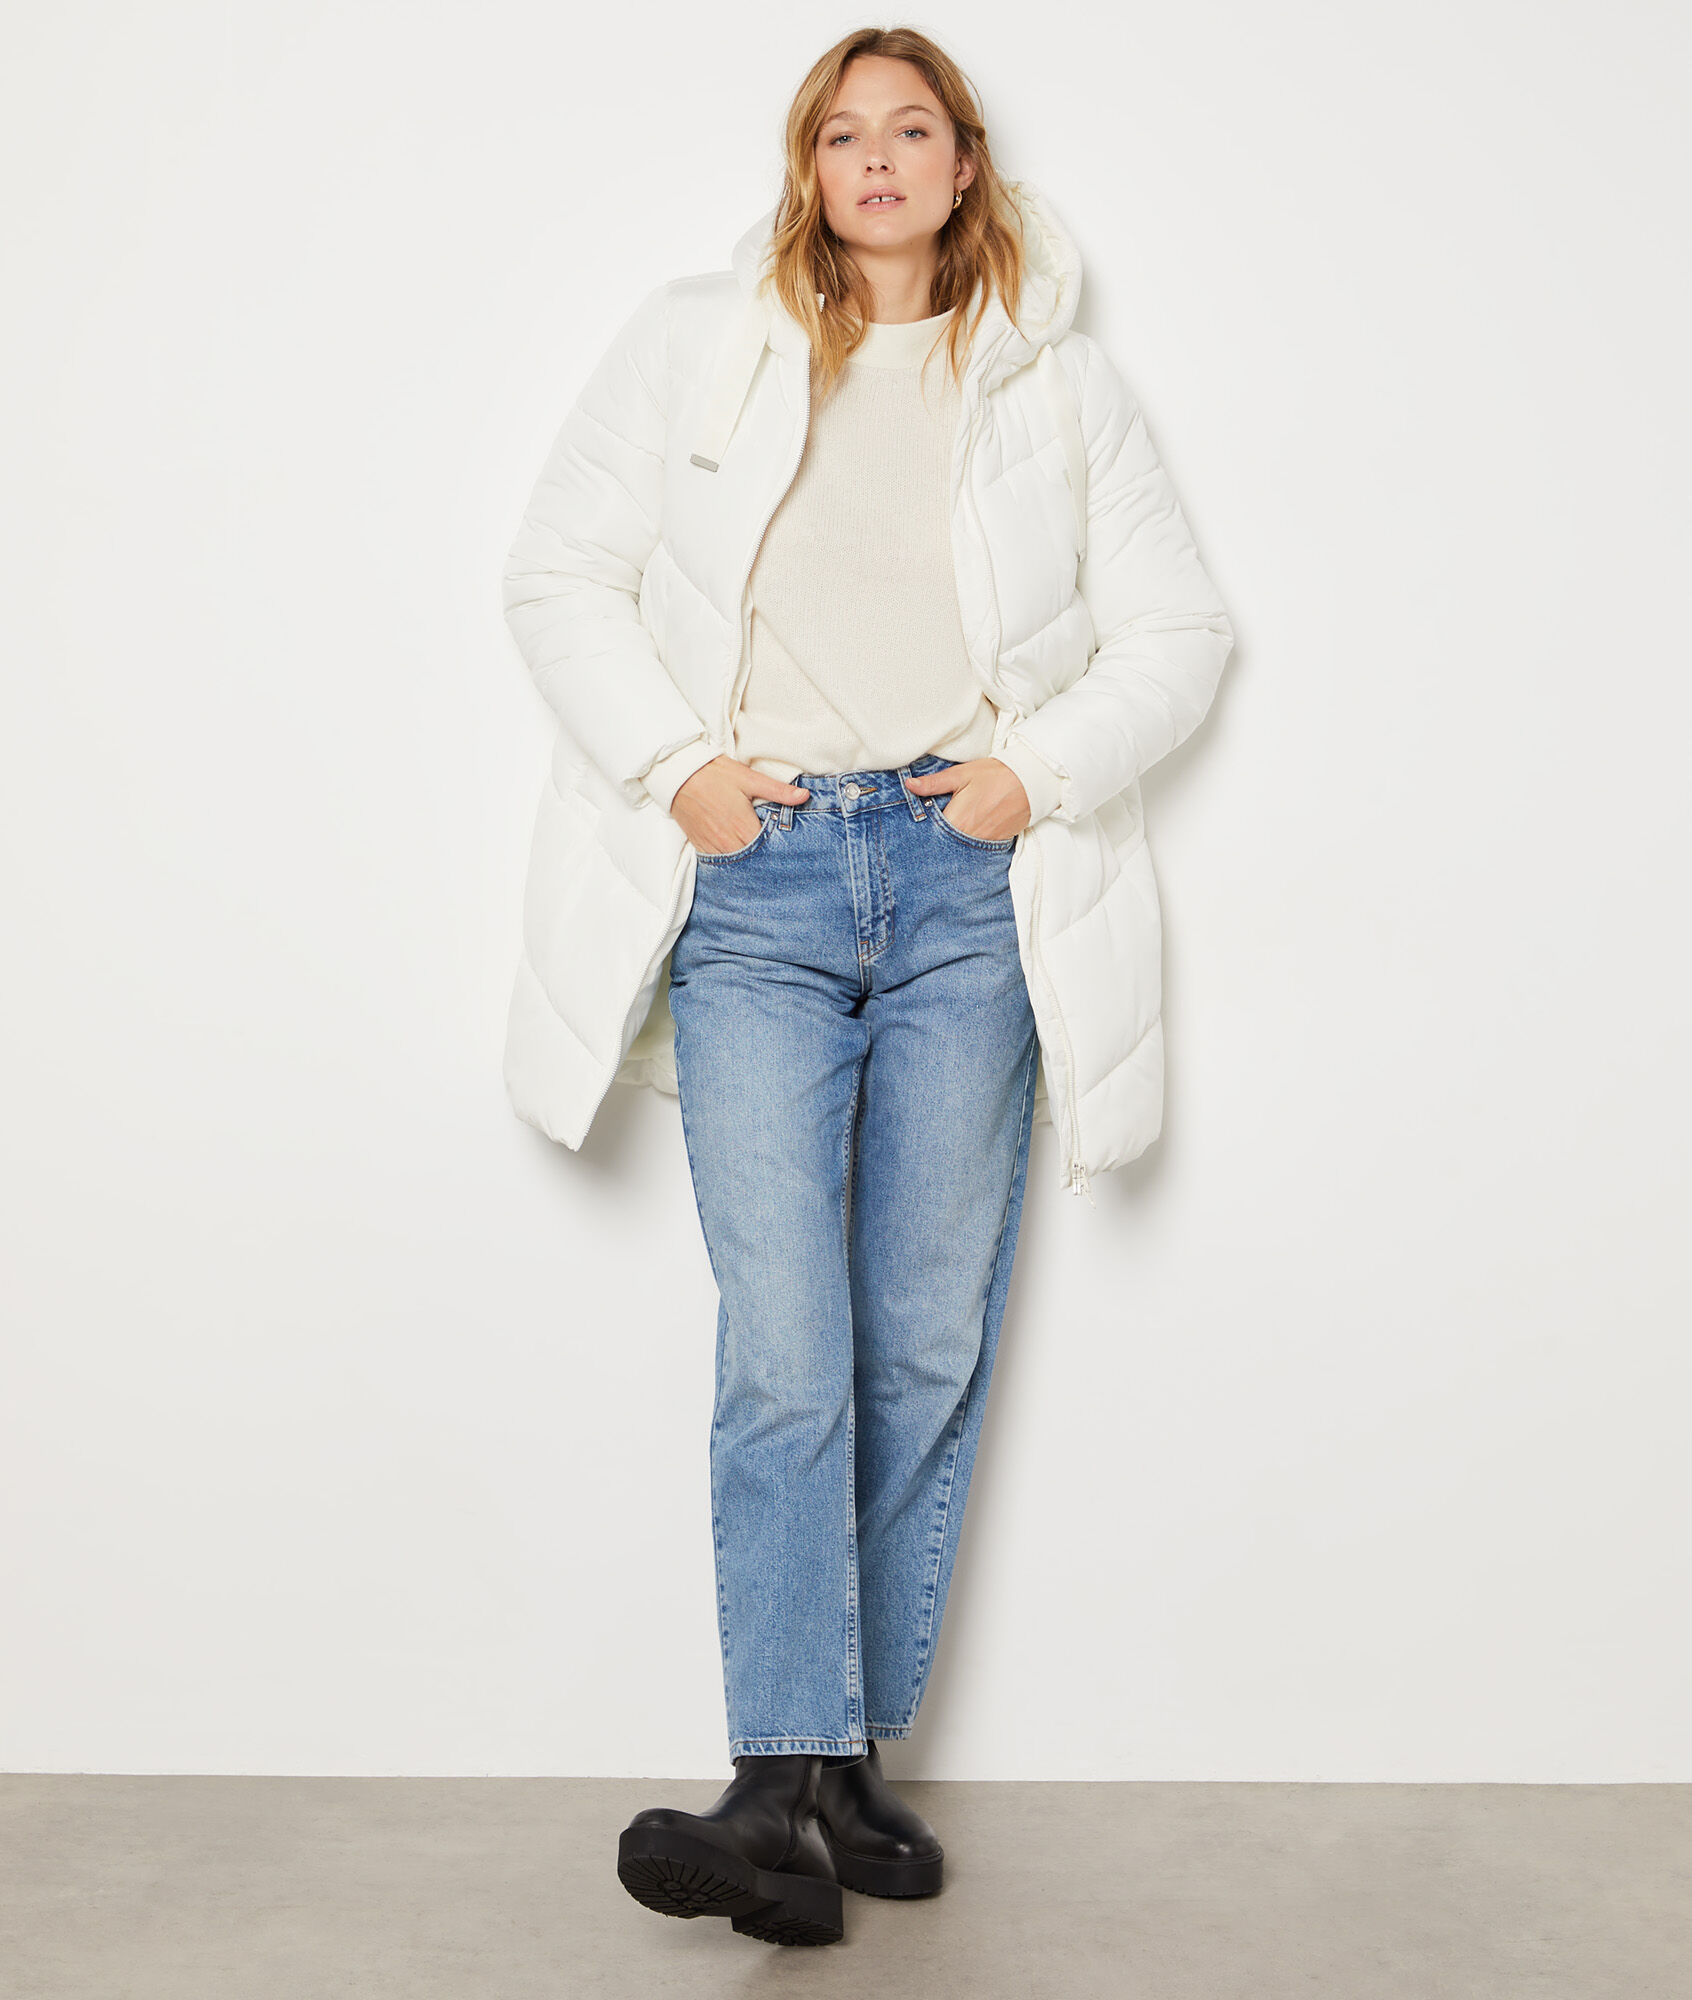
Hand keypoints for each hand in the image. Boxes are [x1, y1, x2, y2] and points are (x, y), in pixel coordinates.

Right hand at [672, 756, 810, 853]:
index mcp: (744, 827)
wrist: (677, 775)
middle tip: (778, 856)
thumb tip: (804, 796)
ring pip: (736, 865)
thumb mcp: (749, 778)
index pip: (769, 850)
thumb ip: (778, 791)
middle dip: (765, 858)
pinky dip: (730, 860)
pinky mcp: (700, 846)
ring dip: (748, 862)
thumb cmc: (714, 774)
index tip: (789, 849)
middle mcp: (728, 843)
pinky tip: (738, 854)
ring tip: (760, 857)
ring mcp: (712, 847)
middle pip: (753, 861)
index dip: (779, 850)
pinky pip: (719, 862)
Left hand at [902, 758, 1030, 841]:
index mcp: (956, 821)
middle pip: (943, 844)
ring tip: (951, 829)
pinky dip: (968, 844)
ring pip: (959, 848)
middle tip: (934, 826)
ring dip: (952, 842)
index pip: (930, 833)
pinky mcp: (996, 845)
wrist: (1031, 782)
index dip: (922, 828)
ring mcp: (983, 844)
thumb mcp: (962, 774)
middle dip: (936, 837)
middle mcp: (968, 838)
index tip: (917, 823)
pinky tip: (967, 833)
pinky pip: (975, 849)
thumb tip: (909, 785)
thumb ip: (934, 783)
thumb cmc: (995, 775)